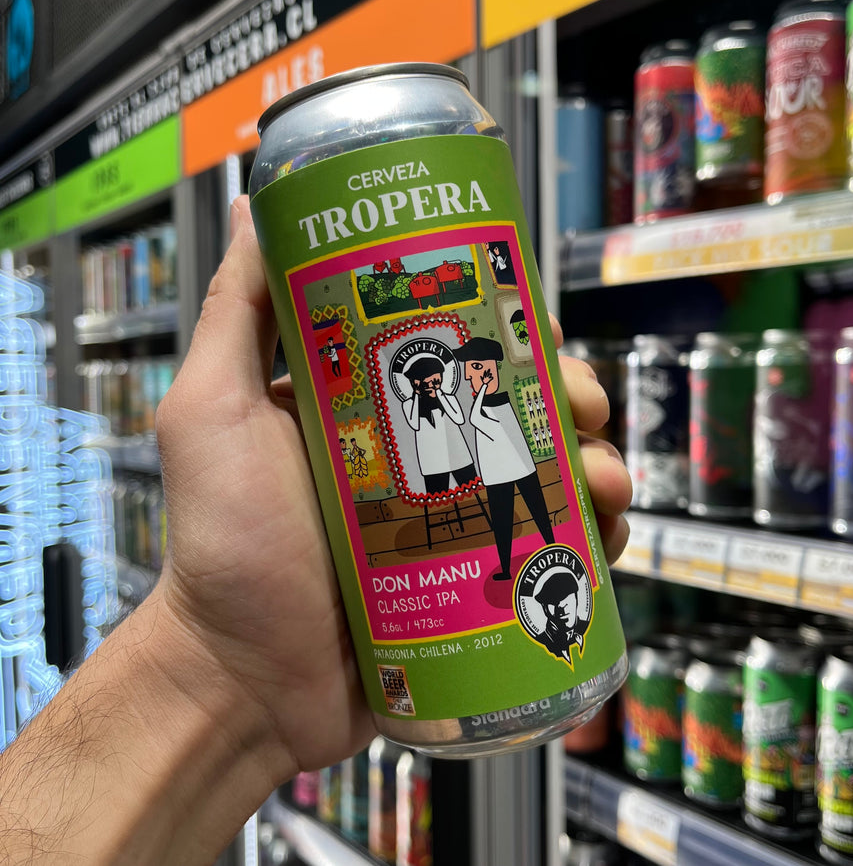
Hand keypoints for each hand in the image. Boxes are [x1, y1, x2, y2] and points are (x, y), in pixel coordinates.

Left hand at [155, 196, 630, 777]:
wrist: (244, 682)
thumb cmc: (225, 544)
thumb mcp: (213, 411)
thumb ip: (234, 314)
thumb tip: (261, 208)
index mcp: (373, 408)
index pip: (459, 348)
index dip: (508, 331)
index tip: (537, 328)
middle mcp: (420, 457)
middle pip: (519, 408)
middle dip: (568, 397)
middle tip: (582, 409)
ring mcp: (453, 522)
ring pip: (549, 476)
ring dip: (594, 467)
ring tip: (601, 485)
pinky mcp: (475, 584)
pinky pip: (550, 552)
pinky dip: (589, 540)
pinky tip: (602, 539)